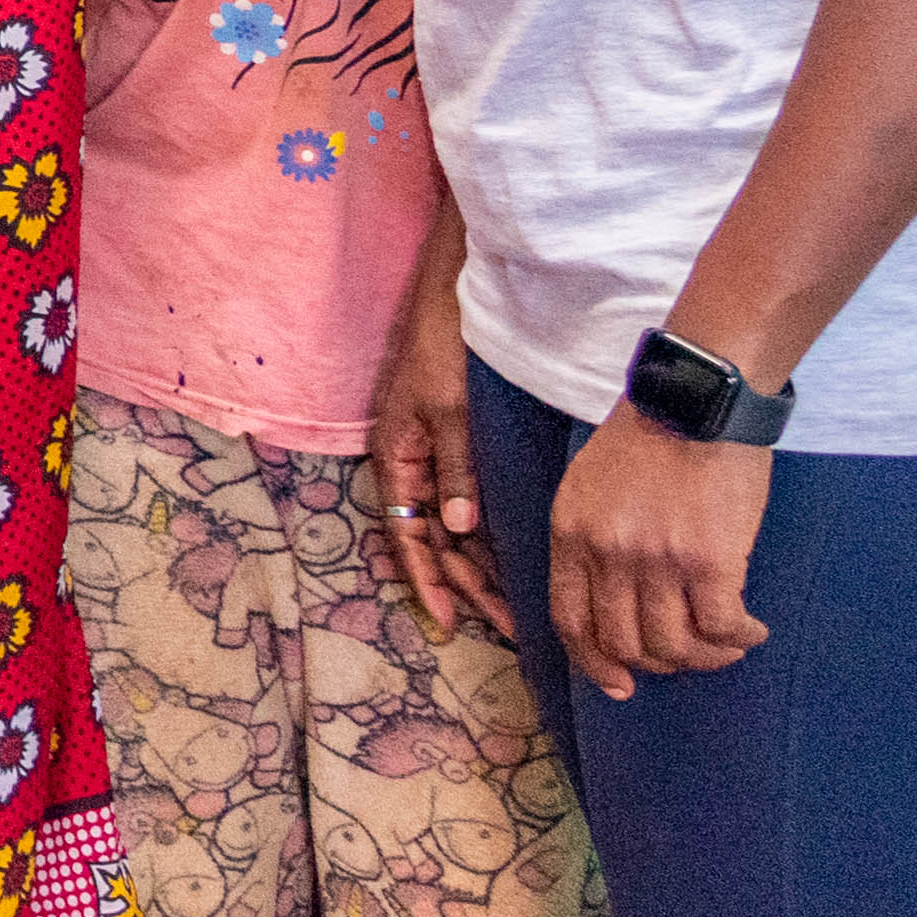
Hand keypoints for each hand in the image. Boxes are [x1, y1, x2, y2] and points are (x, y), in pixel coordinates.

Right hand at [365, 270, 513, 649]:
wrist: (460, 292)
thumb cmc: (446, 345)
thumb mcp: (449, 407)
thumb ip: (456, 468)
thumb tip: (457, 528)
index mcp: (397, 457)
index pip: (405, 535)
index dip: (425, 581)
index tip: (446, 622)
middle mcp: (414, 466)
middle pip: (433, 541)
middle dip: (466, 585)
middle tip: (511, 624)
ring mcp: (437, 458)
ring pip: (454, 529)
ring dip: (482, 568)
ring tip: (519, 606)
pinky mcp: (463, 448)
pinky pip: (472, 506)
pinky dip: (491, 537)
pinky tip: (519, 559)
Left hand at [549, 407, 772, 695]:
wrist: (698, 399)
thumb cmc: (650, 437)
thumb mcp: (590, 485)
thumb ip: (592, 540)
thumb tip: (614, 602)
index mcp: (572, 534)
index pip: (570, 621)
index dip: (594, 663)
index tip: (620, 685)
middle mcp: (608, 553)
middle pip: (624, 642)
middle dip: (659, 664)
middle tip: (690, 656)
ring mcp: (657, 559)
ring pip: (674, 645)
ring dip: (706, 657)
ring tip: (727, 645)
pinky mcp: (710, 559)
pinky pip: (721, 626)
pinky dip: (739, 638)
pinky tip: (751, 630)